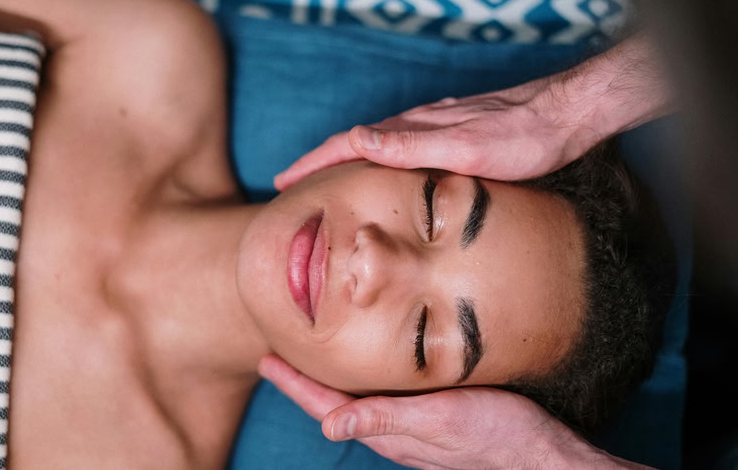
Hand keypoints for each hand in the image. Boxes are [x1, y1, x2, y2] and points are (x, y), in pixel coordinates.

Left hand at [258, 355, 652, 469]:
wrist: (543, 455)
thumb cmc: (497, 435)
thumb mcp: (440, 420)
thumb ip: (386, 418)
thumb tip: (329, 426)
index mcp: (388, 429)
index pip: (326, 405)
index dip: (294, 383)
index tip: (266, 361)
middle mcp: (394, 430)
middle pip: (335, 403)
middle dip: (304, 381)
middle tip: (277, 355)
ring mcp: (413, 428)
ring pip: (358, 401)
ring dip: (330, 381)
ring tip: (310, 360)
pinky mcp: (433, 420)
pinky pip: (383, 400)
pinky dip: (364, 381)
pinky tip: (370, 370)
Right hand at [274, 82, 585, 190]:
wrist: (565, 116)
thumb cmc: (520, 138)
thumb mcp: (463, 148)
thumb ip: (409, 145)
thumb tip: (353, 140)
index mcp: (411, 131)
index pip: (346, 145)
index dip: (311, 164)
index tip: (282, 182)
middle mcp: (417, 126)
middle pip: (353, 144)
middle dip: (318, 164)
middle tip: (290, 186)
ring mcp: (432, 129)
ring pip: (374, 146)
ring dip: (343, 162)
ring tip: (324, 182)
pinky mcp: (449, 135)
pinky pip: (398, 149)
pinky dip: (375, 161)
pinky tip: (382, 172)